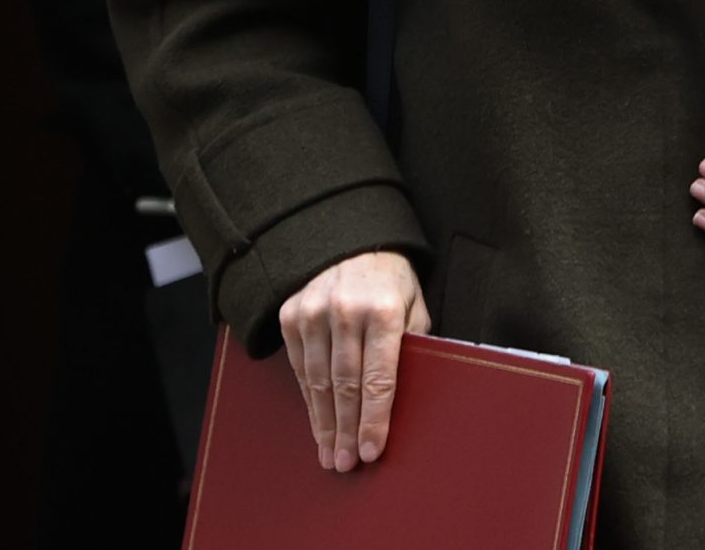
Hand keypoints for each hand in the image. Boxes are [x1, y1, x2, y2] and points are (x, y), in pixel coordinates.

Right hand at [278, 251, 429, 471]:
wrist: (350, 240)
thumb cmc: (390, 281)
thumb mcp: (413, 306)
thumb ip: (411, 346)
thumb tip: (408, 397)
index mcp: (383, 310)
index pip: (378, 378)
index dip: (374, 419)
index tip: (371, 451)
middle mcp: (345, 311)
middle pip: (345, 385)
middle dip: (346, 430)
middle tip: (345, 464)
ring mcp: (313, 312)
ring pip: (317, 381)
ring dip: (323, 422)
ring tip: (329, 453)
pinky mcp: (291, 315)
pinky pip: (299, 367)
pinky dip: (309, 399)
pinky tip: (317, 421)